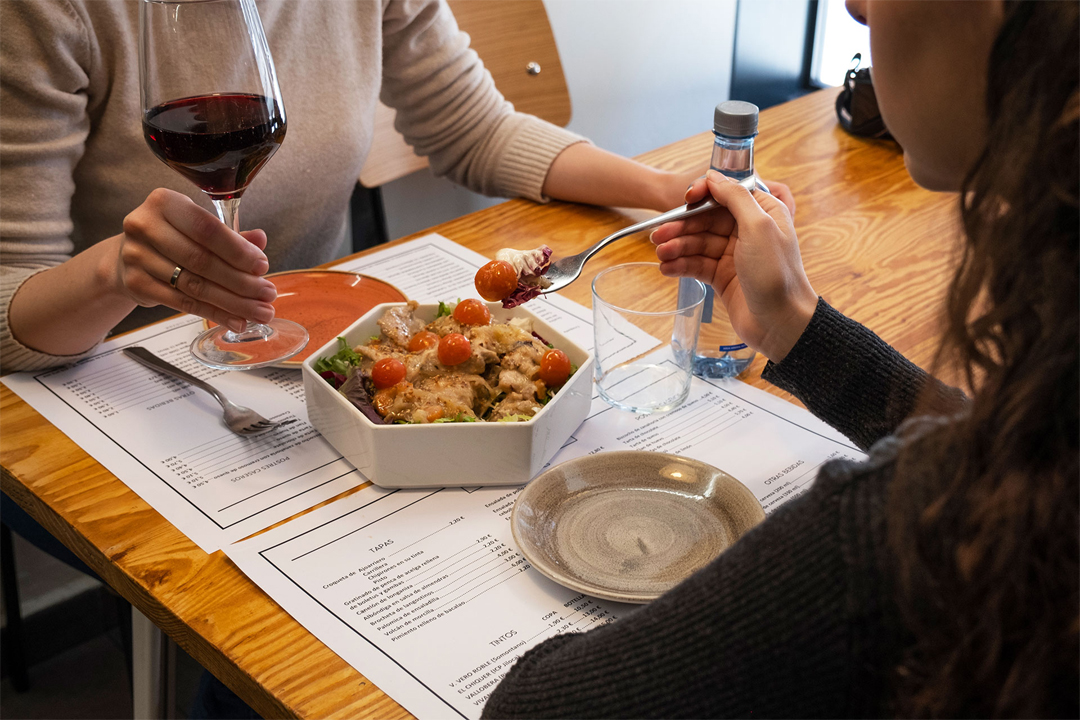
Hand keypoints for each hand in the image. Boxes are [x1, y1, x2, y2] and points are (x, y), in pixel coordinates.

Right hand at [118, 189, 276, 331]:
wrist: (127, 257)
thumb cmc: (171, 237)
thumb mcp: (198, 229)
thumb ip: (230, 235)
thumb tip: (260, 239)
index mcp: (165, 203)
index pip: (207, 229)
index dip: (237, 250)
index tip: (263, 266)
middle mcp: (145, 226)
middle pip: (202, 260)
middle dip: (241, 281)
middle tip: (268, 294)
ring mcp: (136, 256)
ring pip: (194, 285)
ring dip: (233, 302)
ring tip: (259, 312)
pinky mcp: (135, 284)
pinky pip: (182, 303)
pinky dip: (214, 313)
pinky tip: (236, 320)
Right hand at [650, 170, 816, 362]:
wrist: (781, 323)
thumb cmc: (776, 274)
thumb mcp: (758, 227)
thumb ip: (735, 198)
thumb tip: (714, 176)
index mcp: (762, 213)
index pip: (726, 194)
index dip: (704, 195)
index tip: (686, 199)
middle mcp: (747, 231)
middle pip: (706, 220)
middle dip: (682, 227)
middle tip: (658, 235)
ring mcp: (734, 255)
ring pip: (699, 244)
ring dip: (677, 247)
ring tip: (660, 255)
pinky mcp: (723, 277)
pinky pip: (697, 265)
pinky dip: (681, 265)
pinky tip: (667, 268)